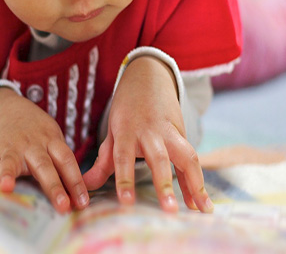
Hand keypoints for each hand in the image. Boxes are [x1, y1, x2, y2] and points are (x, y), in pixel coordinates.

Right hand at [0, 87, 89, 213]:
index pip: (66, 161)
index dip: (76, 181)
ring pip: (12, 162)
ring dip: (9, 174)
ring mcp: (13, 148)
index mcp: (52, 142)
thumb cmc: (38, 134)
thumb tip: (78, 197)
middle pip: (44, 166)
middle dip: (54, 187)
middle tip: (63, 206)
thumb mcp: (54, 141)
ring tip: (7, 188)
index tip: (83, 202)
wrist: (9, 109)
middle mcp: (33, 146)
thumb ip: (62, 166)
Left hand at [82, 56, 213, 212]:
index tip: (126, 203)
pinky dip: (197, 180)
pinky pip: (192, 158)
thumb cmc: (127, 108)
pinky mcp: (182, 133)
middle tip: (169, 210)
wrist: (148, 76)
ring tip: (201, 209)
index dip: (124, 180)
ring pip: (185, 156)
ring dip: (194, 183)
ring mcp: (169, 131)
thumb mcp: (112, 130)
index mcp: (126, 131)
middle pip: (158, 158)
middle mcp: (149, 131)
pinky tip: (201, 203)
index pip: (123, 157)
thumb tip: (85, 186)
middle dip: (164, 184)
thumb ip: (103, 161)